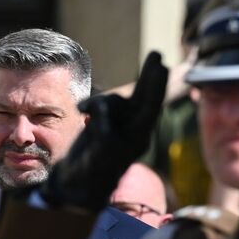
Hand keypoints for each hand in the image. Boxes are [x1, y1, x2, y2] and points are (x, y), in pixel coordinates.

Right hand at [39, 51, 167, 210]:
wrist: (76, 183)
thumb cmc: (90, 175)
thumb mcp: (98, 159)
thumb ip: (103, 138)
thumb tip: (103, 119)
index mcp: (138, 139)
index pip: (151, 108)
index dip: (156, 86)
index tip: (162, 66)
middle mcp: (134, 129)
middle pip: (144, 97)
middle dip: (149, 76)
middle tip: (156, 55)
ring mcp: (121, 124)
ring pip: (115, 101)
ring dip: (100, 102)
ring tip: (82, 111)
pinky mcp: (107, 121)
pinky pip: (101, 104)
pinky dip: (90, 105)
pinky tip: (80, 111)